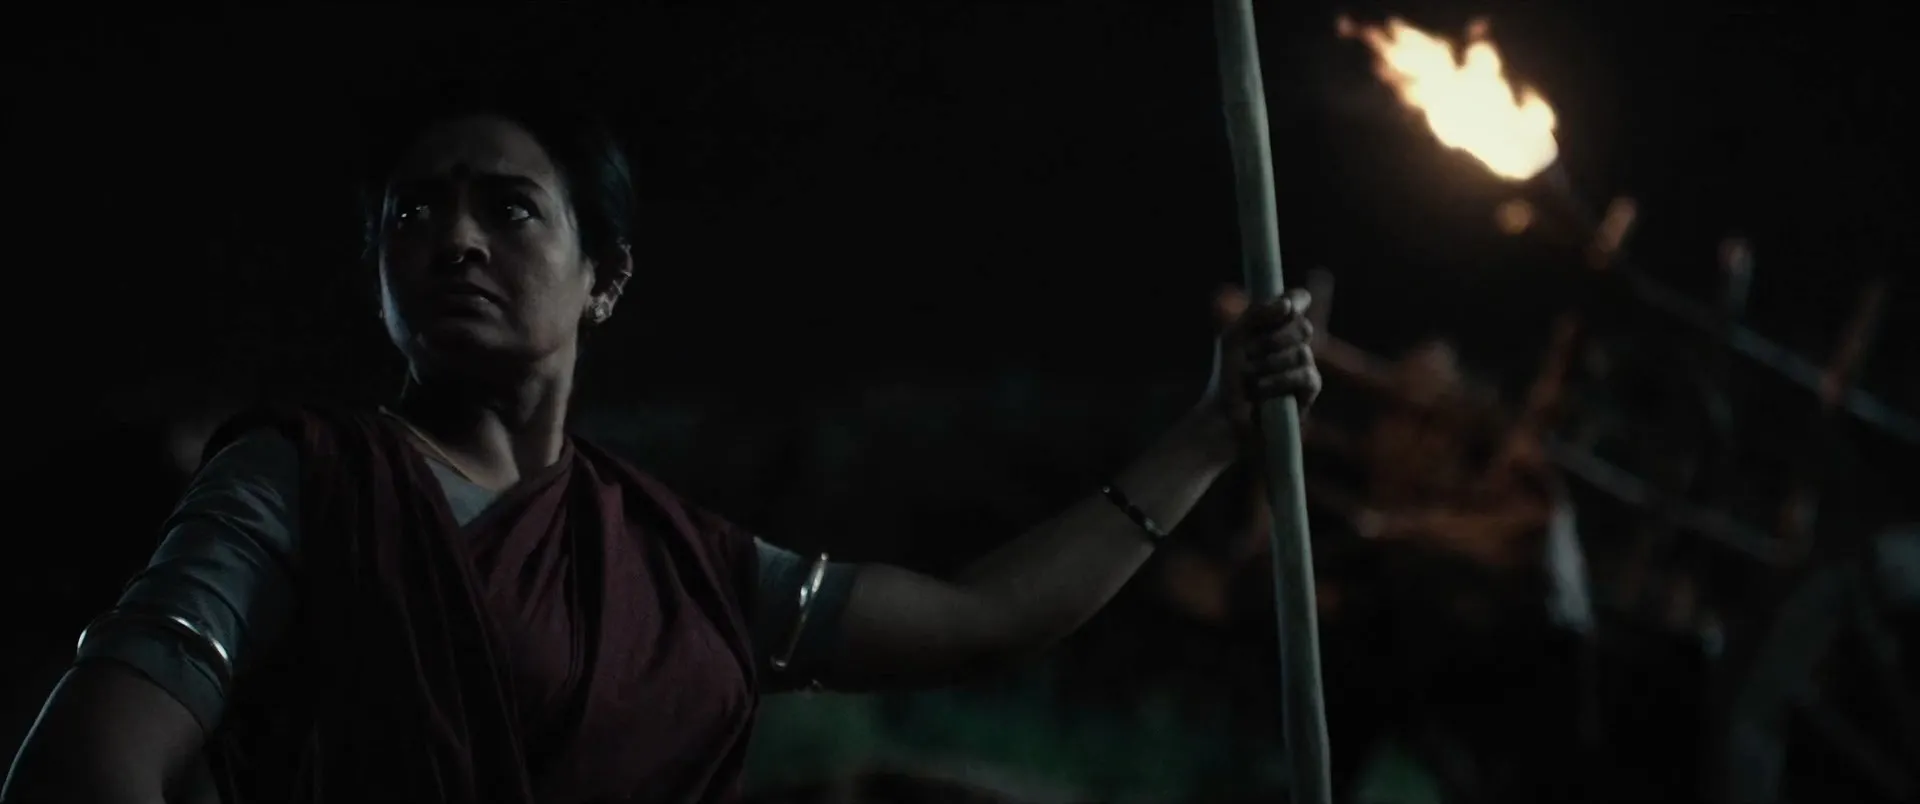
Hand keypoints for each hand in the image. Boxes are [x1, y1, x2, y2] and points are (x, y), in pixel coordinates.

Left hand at [1201, 285, 1321, 433]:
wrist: (1224, 415)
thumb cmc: (1227, 377)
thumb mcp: (1234, 338)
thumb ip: (1256, 314)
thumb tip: (1287, 305)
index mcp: (1276, 326)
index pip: (1297, 301)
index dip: (1296, 300)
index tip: (1284, 307)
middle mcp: (1293, 343)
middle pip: (1303, 326)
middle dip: (1274, 339)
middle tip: (1249, 354)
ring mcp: (1303, 366)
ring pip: (1302, 352)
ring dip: (1270, 364)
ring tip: (1249, 377)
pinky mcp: (1308, 391)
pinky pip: (1306, 376)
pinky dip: (1280, 381)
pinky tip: (1261, 389)